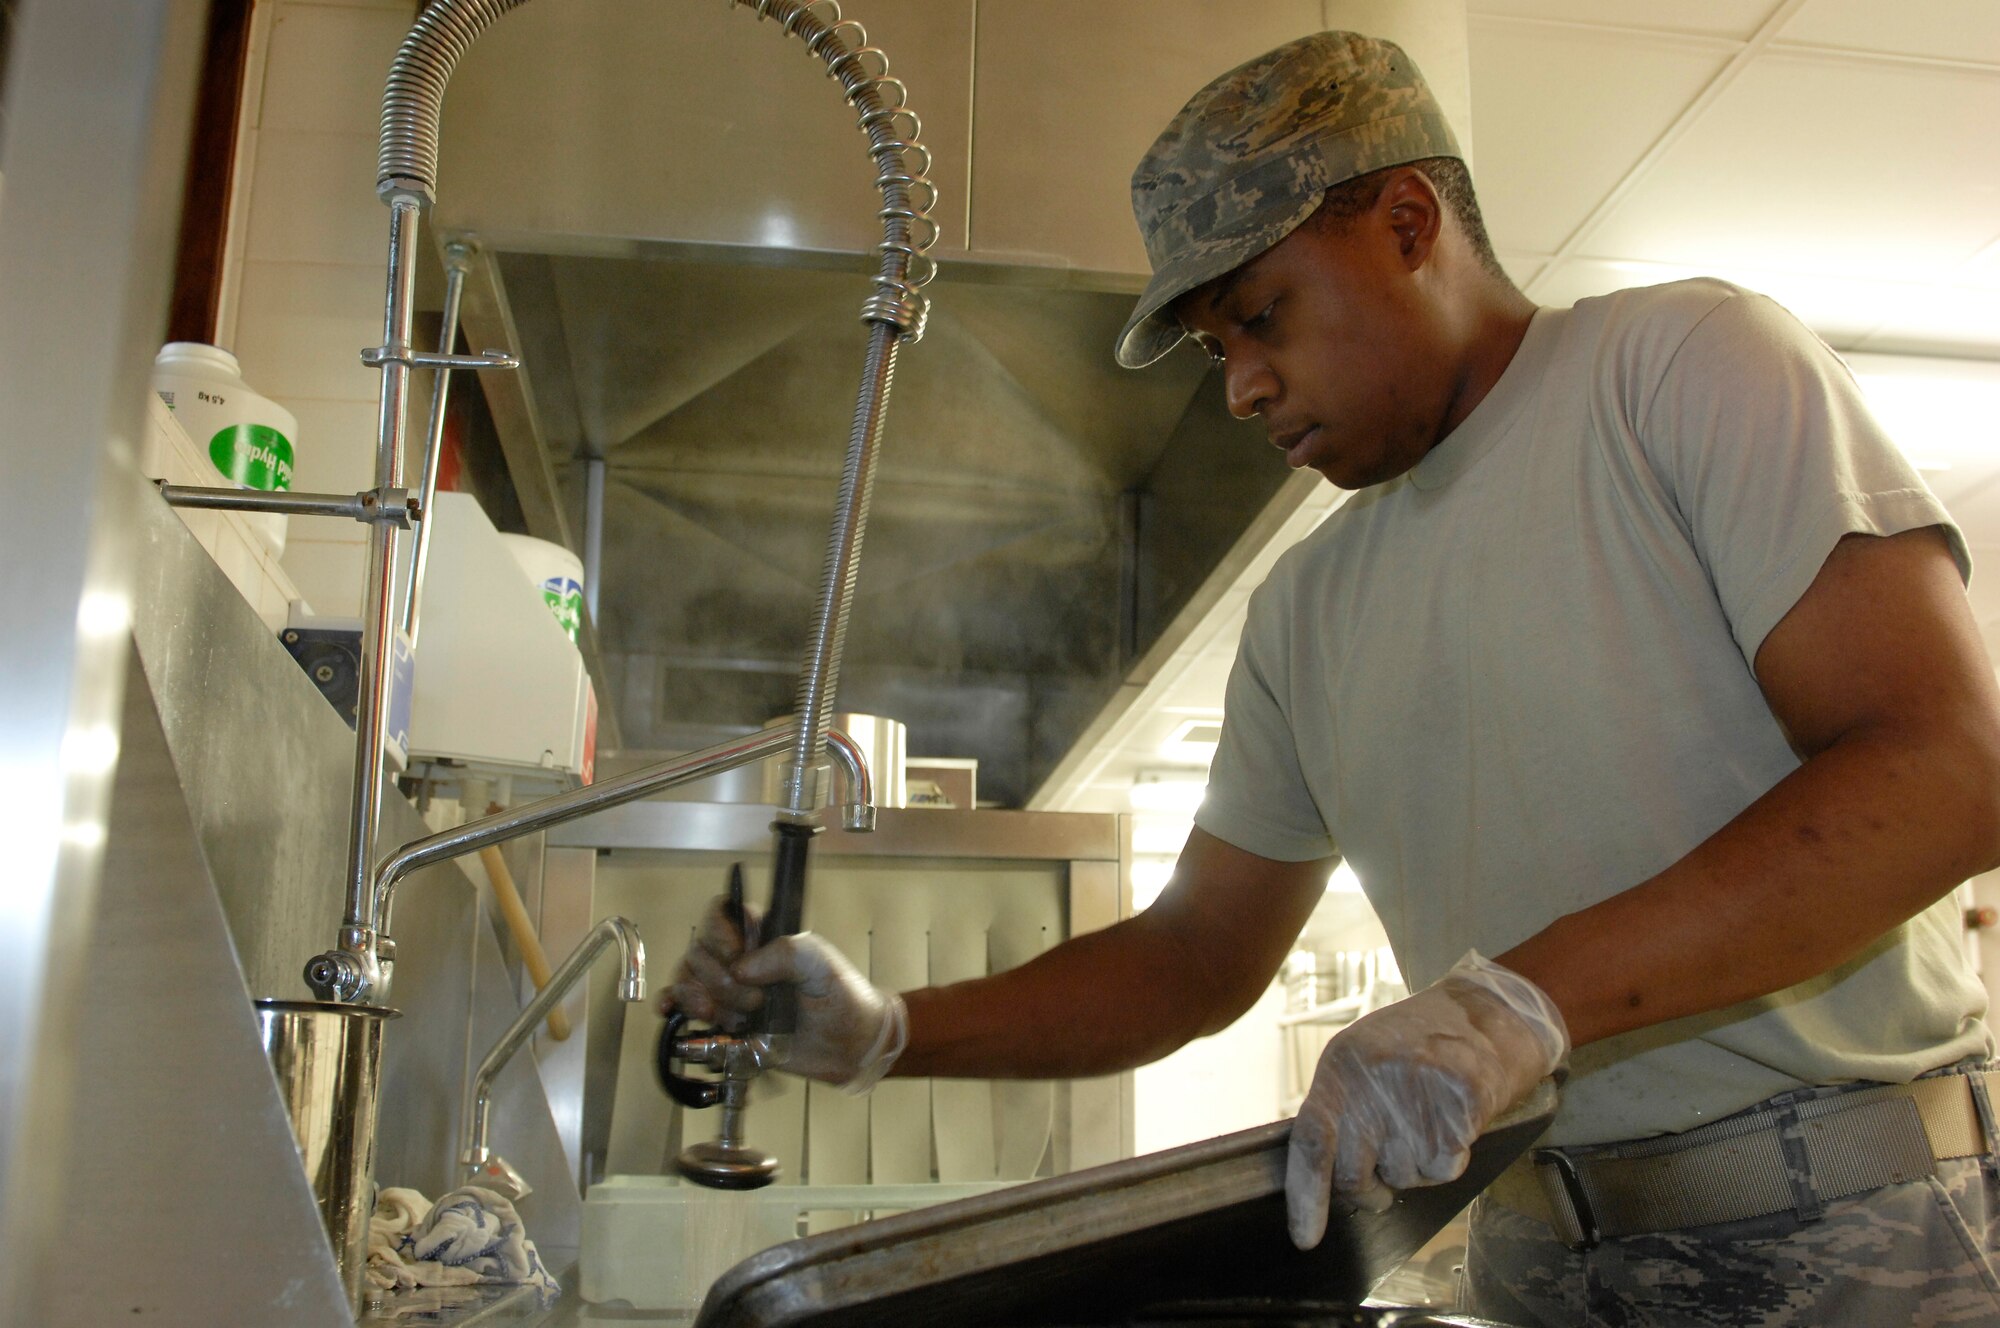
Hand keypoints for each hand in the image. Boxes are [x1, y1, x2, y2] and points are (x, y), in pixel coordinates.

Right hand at [660, 895, 906, 1090]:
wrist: (849, 1045)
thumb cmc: (842, 996)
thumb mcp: (820, 962)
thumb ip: (783, 953)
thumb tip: (741, 968)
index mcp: (761, 936)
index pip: (721, 914)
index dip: (720, 934)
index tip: (736, 956)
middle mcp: (739, 960)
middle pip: (698, 952)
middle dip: (720, 981)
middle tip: (756, 1001)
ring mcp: (728, 992)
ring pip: (687, 980)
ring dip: (700, 999)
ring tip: (731, 1019)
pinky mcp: (723, 1023)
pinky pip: (683, 1009)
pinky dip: (673, 1007)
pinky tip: (672, 1012)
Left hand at [1286, 950, 1566, 1247]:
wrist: (1486, 1013)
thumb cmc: (1418, 1042)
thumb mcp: (1363, 1061)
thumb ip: (1342, 1110)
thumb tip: (1326, 1180)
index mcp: (1341, 1067)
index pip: (1311, 1142)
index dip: (1305, 1197)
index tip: (1305, 1238)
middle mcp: (1374, 1080)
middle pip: (1355, 1173)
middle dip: (1368, 1189)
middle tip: (1382, 1178)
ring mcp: (1417, 1091)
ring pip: (1404, 1176)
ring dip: (1414, 1165)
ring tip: (1425, 1122)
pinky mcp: (1460, 1104)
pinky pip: (1444, 1168)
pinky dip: (1449, 1158)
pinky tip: (1451, 1124)